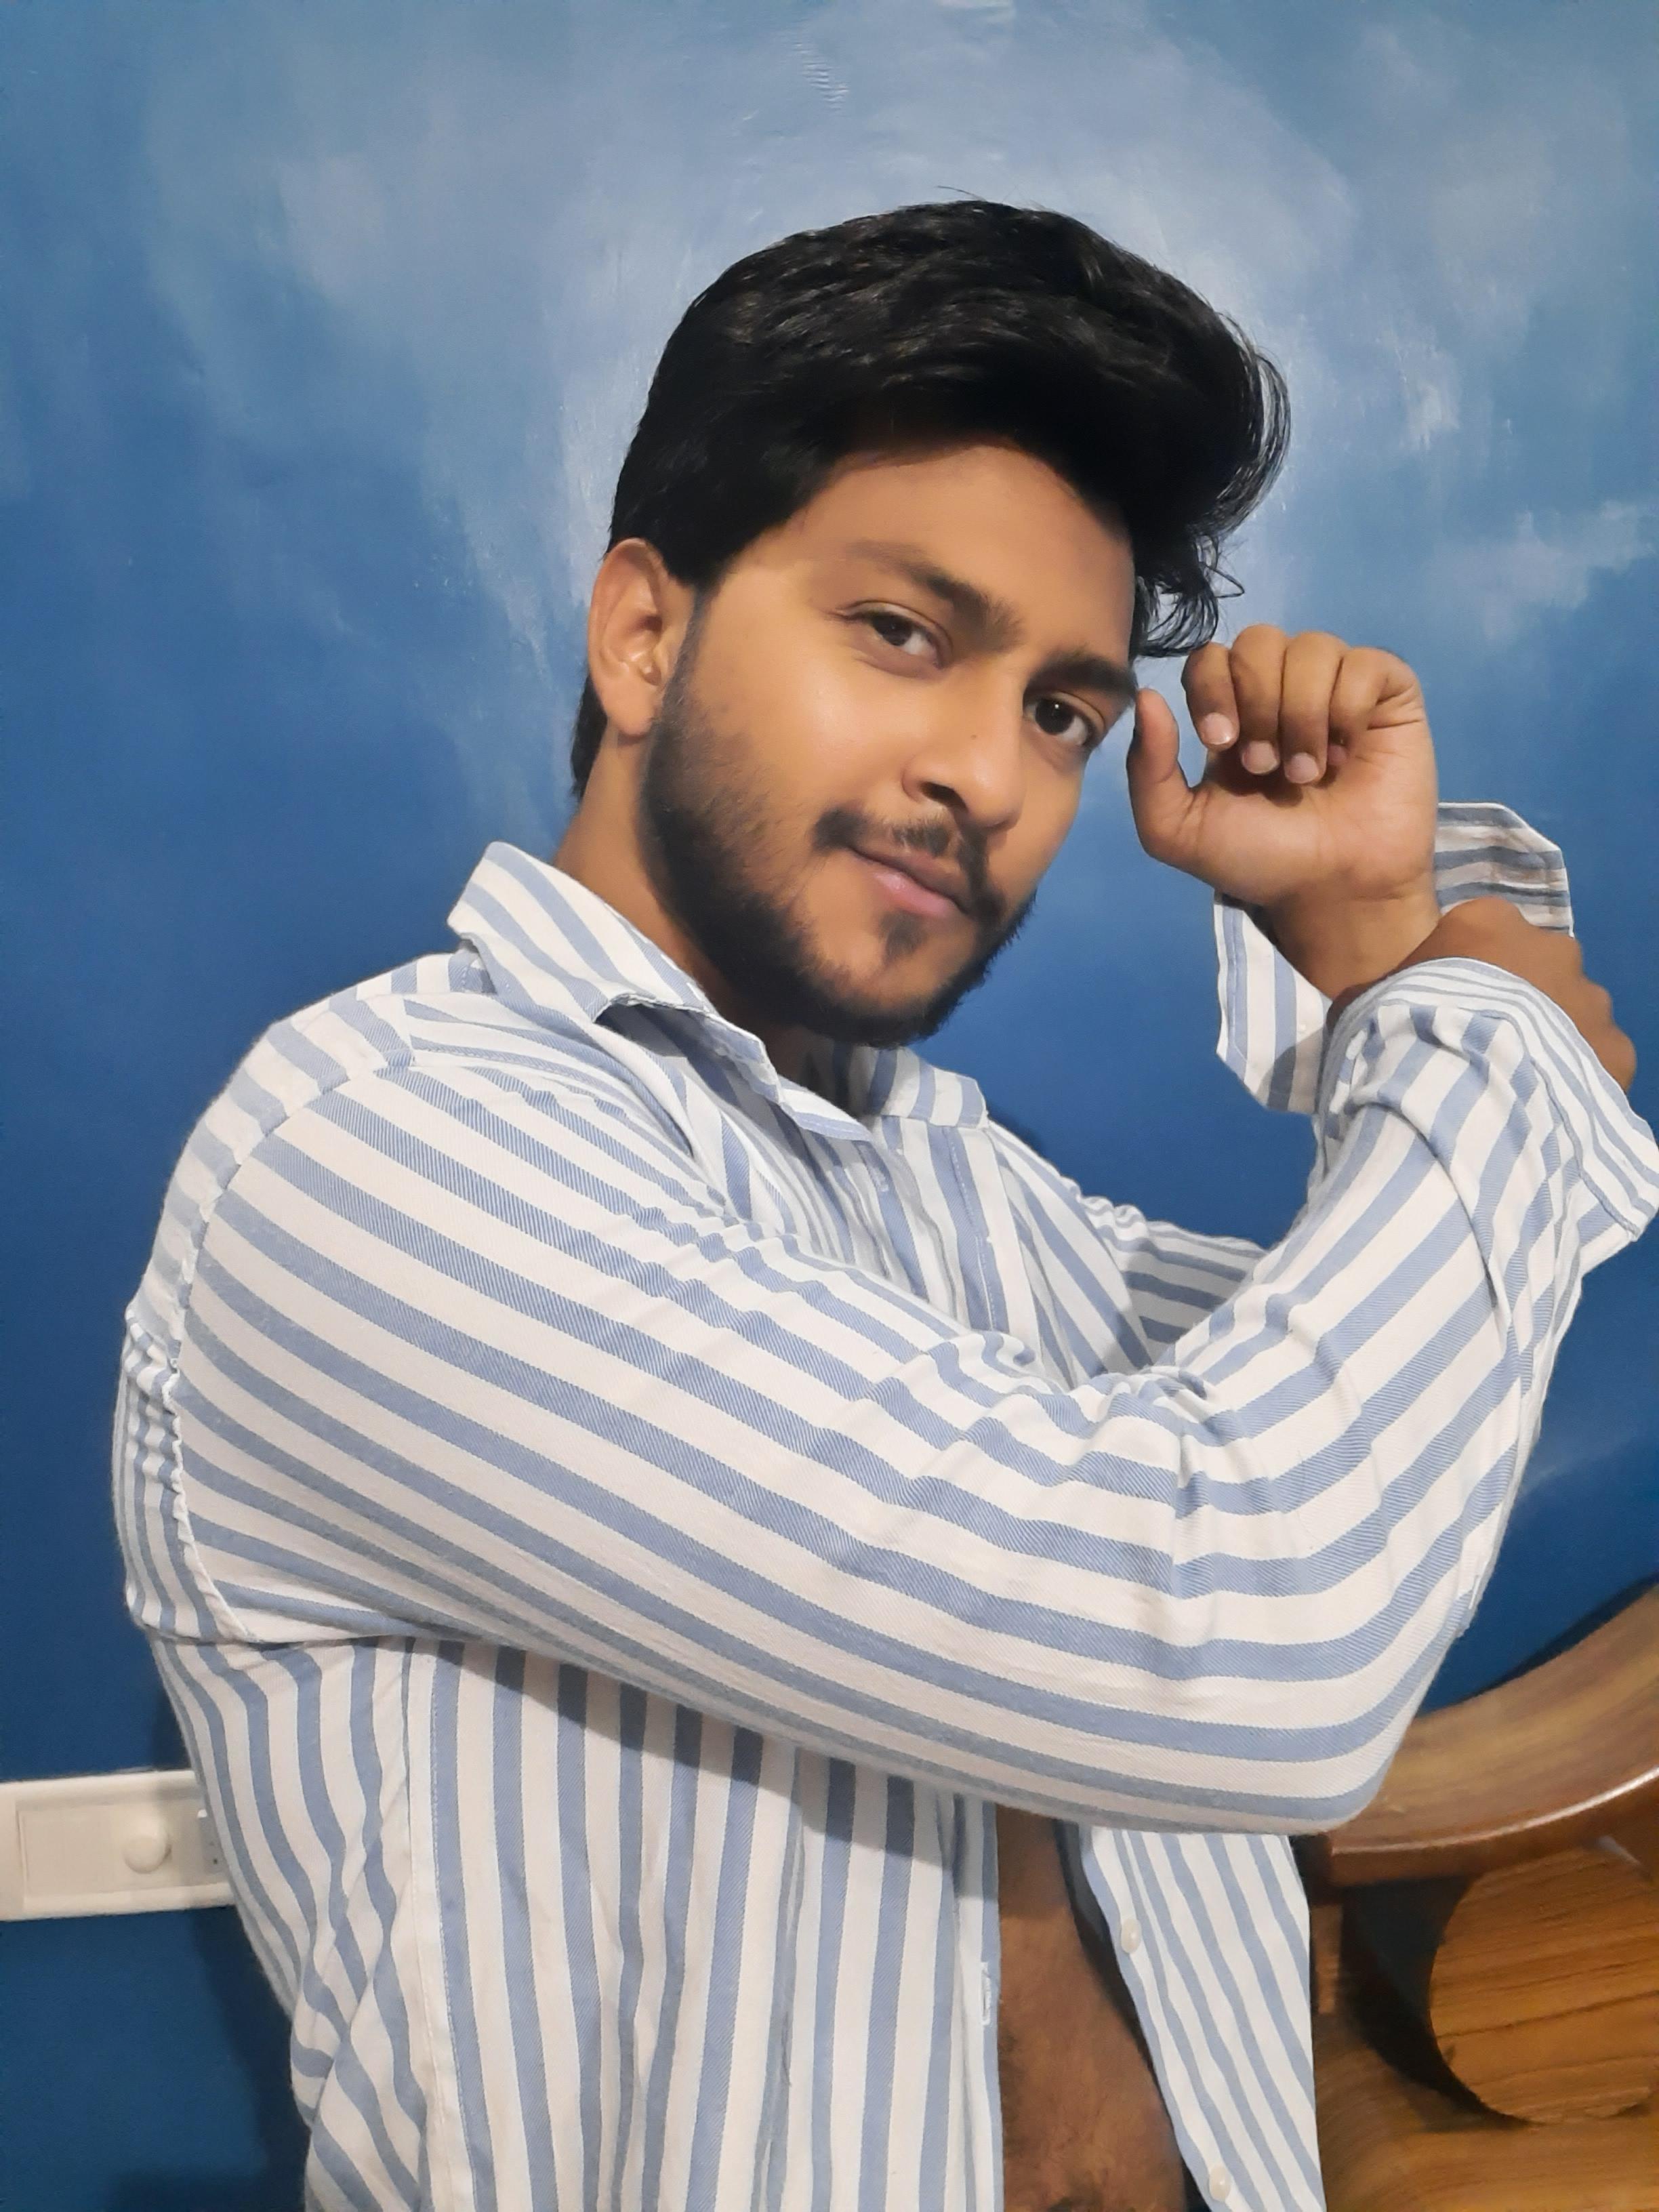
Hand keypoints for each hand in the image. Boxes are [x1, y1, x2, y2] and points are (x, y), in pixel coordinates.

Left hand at [1127, 627, 1440, 996]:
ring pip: (1312, 647)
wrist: (1331, 890)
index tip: (1221, 743)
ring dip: (1302, 715)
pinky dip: (1349, 708)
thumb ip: (1148, 768)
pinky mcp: (1388, 696)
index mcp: (1230, 710)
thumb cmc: (1259, 859)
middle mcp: (1282, 690)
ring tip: (1307, 773)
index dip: (1211, 688)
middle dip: (1256, 702)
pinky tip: (1349, 755)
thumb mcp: (1178, 829)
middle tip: (1266, 766)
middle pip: (1258, 640)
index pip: (1210, 655)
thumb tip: (1146, 695)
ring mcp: (1336, 687)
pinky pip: (1366, 664)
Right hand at [1377, 898, 1636, 1090]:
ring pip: (1571, 1016)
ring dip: (1547, 1042)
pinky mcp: (1618, 1051)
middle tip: (1477, 1051)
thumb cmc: (1405, 1032)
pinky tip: (1541, 1108)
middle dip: (1513, 1005)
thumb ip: (1375, 997)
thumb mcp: (1363, 1004)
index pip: (1477, 938)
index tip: (1439, 1015)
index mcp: (1488, 922)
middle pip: (1533, 972)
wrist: (1459, 1093)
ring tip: (1509, 1086)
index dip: (1458, 978)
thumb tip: (1368, 1006)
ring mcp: (1592, 1000)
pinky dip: (1576, 1081)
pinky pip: (1596, 1062)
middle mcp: (1552, 948)